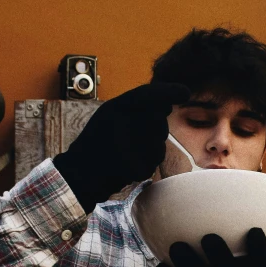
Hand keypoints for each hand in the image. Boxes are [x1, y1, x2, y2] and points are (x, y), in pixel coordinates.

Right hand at [53, 82, 189, 212]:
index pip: (146, 95)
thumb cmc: (97, 143)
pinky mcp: (134, 167)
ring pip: (159, 142)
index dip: (168, 92)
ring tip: (128, 151)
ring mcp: (127, 147)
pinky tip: (129, 164)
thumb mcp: (111, 116)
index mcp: (114, 108)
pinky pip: (154, 160)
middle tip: (133, 136)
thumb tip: (167, 106)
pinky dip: (147, 163)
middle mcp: (120, 124)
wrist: (80, 174)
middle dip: (155, 127)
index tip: (186, 92)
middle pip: (158, 120)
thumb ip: (137, 108)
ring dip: (152, 147)